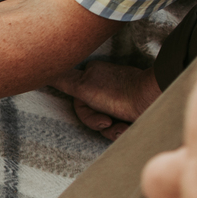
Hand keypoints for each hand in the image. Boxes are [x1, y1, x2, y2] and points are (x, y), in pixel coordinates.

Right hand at [47, 61, 161, 141]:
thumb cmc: (120, 93)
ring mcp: (118, 96)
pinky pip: (119, 124)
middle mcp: (104, 84)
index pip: (76, 101)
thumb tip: (41, 68)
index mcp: (92, 74)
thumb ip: (60, 79)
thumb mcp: (83, 86)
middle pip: (90, 114)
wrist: (155, 99)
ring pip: (105, 122)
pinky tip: (130, 128)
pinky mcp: (131, 107)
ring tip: (123, 127)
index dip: (85, 113)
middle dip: (99, 124)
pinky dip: (123, 129)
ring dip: (112, 130)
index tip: (98, 116)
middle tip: (109, 122)